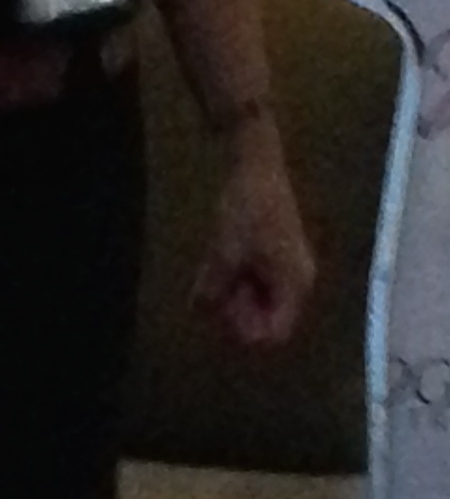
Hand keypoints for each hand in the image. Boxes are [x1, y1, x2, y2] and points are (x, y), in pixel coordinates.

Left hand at [191, 141, 316, 347]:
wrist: (257, 165)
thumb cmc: (245, 210)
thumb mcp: (223, 252)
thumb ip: (214, 288)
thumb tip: (200, 313)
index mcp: (294, 285)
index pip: (277, 332)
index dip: (246, 334)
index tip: (219, 320)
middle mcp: (298, 281)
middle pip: (270, 319)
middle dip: (238, 315)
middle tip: (209, 302)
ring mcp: (289, 266)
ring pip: (263, 299)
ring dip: (235, 298)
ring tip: (209, 286)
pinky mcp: (278, 253)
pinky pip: (260, 280)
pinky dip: (238, 281)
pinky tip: (216, 271)